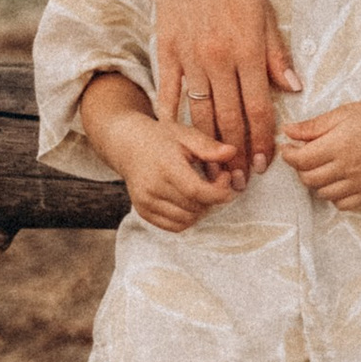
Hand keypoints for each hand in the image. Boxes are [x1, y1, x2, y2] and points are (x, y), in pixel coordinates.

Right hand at [79, 77, 245, 234]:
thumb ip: (208, 146)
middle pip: (194, 207)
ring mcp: (146, 203)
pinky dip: (188, 218)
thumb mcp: (186, 134)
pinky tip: (190, 200)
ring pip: (186, 219)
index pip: (196, 191)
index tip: (227, 179)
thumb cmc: (162, 138)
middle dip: (213, 197)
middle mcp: (152, 188)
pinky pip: (174, 226)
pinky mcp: (143, 212)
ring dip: (202, 209)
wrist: (128, 146)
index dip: (218, 192)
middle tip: (216, 179)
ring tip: (202, 189)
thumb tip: (232, 153)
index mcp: (165, 166)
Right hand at [149, 0, 296, 169]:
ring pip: (200, 113)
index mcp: (247, 50)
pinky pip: (170, 92)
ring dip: (209, 146)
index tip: (265, 164)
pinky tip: (177, 139)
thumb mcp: (265, 12)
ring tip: (214, 170)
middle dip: (237, 154)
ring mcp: (189, 57)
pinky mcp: (166, 51)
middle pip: (229, 119)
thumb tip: (293, 87)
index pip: (259, 107)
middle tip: (240, 182)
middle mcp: (218, 59)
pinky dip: (173, 117)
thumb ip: (276, 53)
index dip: (264, 140)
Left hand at [281, 93, 360, 214]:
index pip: (300, 160)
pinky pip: (342, 205)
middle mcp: (347, 168)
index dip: (288, 155)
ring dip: (317, 182)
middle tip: (305, 156)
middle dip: (300, 168)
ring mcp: (359, 184)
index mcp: (338, 145)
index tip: (288, 148)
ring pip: (323, 193)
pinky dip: (335, 196)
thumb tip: (287, 132)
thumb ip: (313, 126)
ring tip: (324, 167)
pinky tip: (339, 181)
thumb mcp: (343, 113)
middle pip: (308, 179)